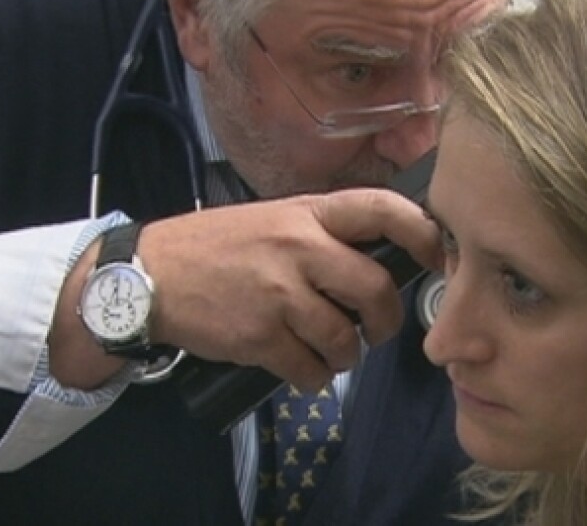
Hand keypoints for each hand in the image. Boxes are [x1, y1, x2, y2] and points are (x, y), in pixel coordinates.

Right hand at [51, 187, 439, 391]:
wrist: (148, 275)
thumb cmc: (219, 247)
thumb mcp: (275, 219)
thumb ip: (324, 233)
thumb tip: (384, 260)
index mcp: (308, 212)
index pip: (382, 208)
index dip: (423, 233)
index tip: (438, 257)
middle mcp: (298, 246)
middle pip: (376, 288)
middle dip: (386, 319)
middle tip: (377, 330)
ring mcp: (278, 292)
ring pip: (344, 338)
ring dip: (347, 356)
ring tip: (331, 353)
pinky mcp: (259, 335)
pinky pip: (310, 369)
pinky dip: (315, 378)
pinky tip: (303, 370)